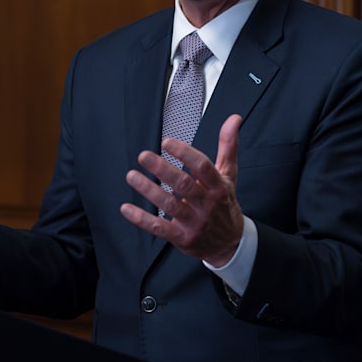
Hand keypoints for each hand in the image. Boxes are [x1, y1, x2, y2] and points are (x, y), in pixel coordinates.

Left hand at [121, 114, 244, 266]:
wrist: (230, 242)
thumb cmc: (225, 203)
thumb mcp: (230, 174)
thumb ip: (228, 146)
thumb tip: (234, 119)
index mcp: (218, 186)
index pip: (202, 167)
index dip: (185, 154)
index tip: (167, 143)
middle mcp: (206, 204)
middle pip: (184, 185)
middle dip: (162, 169)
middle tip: (144, 156)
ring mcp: (194, 222)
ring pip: (169, 205)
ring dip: (149, 190)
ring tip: (132, 176)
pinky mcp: (182, 237)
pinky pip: (160, 228)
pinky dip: (142, 219)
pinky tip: (127, 208)